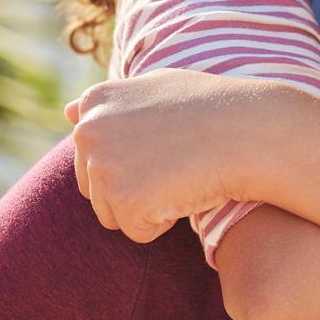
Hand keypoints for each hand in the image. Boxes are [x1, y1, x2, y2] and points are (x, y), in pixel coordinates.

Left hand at [66, 69, 295, 243]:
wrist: (252, 133)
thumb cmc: (216, 109)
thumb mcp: (159, 87)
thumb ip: (113, 101)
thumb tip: (67, 112)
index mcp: (96, 102)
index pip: (94, 153)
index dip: (136, 158)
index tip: (166, 146)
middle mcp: (89, 131)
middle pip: (94, 188)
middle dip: (133, 188)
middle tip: (176, 166)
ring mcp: (104, 167)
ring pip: (112, 214)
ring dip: (146, 208)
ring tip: (181, 177)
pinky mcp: (124, 202)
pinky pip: (137, 232)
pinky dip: (163, 224)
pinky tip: (187, 193)